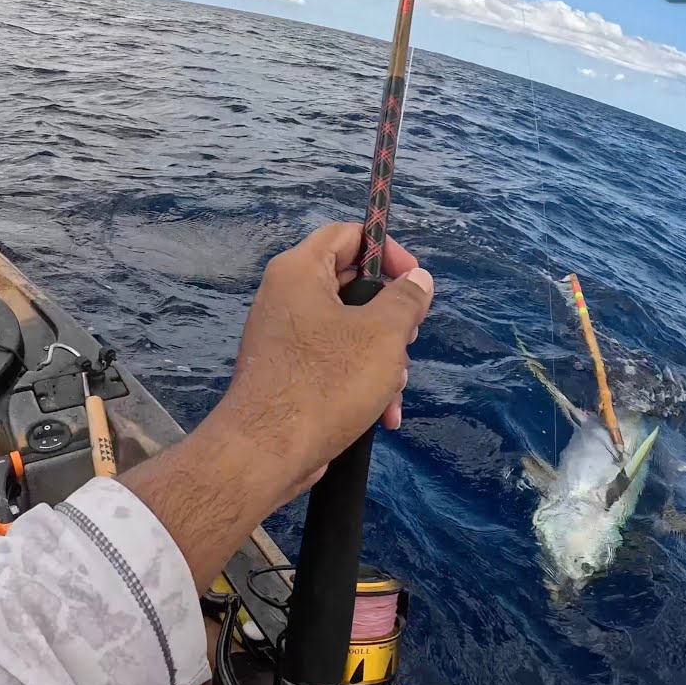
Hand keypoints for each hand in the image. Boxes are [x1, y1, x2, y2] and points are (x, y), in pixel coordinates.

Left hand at [217, 222, 433, 497]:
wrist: (268, 450)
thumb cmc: (328, 380)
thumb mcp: (384, 333)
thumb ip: (406, 298)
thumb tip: (417, 279)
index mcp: (300, 271)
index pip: (348, 233)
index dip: (388, 250)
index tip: (415, 280)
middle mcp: (286, 297)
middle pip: (353, 285)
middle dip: (391, 318)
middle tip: (407, 340)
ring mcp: (285, 337)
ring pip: (349, 330)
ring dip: (382, 359)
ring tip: (394, 391)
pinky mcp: (289, 373)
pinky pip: (333, 362)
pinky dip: (361, 381)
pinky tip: (382, 414)